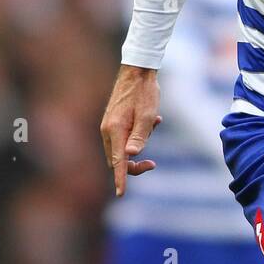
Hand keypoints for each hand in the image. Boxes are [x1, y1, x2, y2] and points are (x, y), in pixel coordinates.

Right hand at [100, 64, 161, 196]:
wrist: (137, 69)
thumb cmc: (145, 92)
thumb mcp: (149, 116)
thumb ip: (140, 137)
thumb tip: (131, 155)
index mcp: (115, 130)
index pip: (118, 162)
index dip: (121, 179)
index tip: (121, 194)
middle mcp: (107, 130)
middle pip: (117, 160)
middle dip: (134, 165)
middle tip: (153, 163)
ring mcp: (108, 125)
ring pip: (120, 149)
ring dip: (138, 146)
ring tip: (156, 124)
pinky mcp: (112, 120)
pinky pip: (123, 137)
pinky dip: (137, 135)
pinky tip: (154, 120)